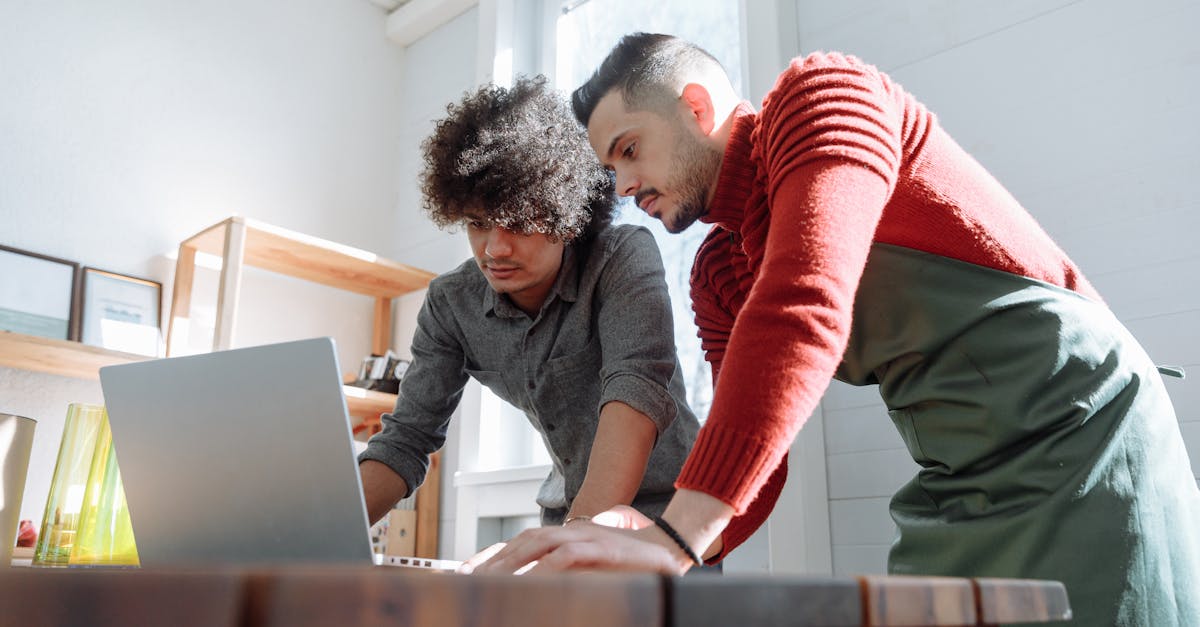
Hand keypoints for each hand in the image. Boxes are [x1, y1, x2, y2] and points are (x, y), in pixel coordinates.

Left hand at [460, 505, 690, 574]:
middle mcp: (572, 530)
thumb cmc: (629, 565)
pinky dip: (547, 566)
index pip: (520, 541)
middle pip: (523, 540)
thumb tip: (530, 587)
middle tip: (467, 578)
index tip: (465, 572)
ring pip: (540, 543)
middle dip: (493, 559)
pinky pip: (568, 555)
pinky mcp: (604, 548)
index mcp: (565, 535)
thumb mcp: (590, 568)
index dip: (492, 555)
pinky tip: (530, 579)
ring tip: (490, 579)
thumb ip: (563, 571)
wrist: (670, 550)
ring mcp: (587, 537)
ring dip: (512, 560)